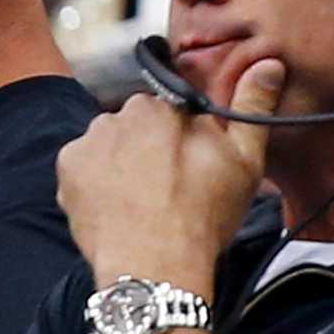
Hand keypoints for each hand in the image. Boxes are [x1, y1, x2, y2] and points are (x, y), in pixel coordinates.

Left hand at [56, 61, 284, 289]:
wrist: (155, 269)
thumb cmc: (202, 218)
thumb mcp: (243, 160)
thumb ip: (252, 106)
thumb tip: (267, 64)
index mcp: (159, 107)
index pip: (172, 111)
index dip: (184, 140)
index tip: (191, 167)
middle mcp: (115, 117)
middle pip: (136, 127)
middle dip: (149, 148)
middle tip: (167, 189)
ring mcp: (86, 145)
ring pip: (109, 146)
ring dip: (121, 164)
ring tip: (142, 203)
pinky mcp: (66, 173)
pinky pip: (84, 169)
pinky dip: (96, 183)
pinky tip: (118, 207)